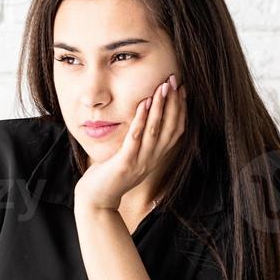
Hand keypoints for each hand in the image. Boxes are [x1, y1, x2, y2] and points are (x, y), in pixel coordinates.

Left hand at [74, 74, 185, 211]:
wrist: (97, 199)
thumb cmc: (111, 174)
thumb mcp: (130, 155)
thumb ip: (140, 140)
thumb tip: (145, 116)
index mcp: (156, 157)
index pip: (176, 130)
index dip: (182, 109)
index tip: (182, 88)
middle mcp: (152, 159)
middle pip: (170, 128)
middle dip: (174, 102)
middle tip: (174, 80)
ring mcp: (140, 162)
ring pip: (156, 131)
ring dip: (161, 107)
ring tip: (163, 87)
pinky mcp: (125, 164)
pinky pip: (136, 138)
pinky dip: (141, 120)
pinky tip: (144, 103)